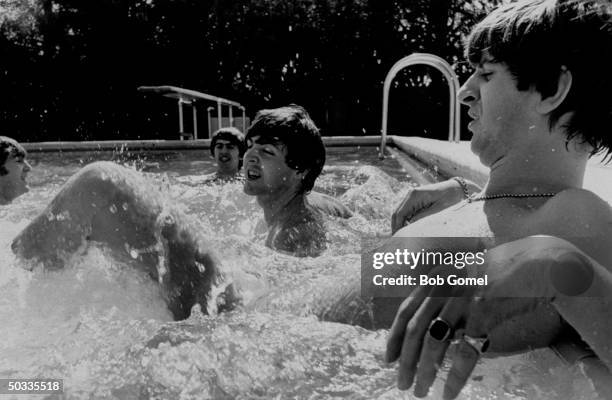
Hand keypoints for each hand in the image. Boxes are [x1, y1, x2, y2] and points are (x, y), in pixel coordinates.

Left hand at [385, 236, 581, 398]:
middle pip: (415, 330)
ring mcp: (463, 299)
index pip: (405, 311)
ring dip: (424, 371)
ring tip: (419, 392)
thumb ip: (445, 300)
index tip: (388, 359)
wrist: (536, 263)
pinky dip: (453, 376)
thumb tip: (430, 334)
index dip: (394, 337)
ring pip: (434, 342)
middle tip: (401, 384)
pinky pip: (464, 352)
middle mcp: (444, 286)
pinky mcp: (483, 312)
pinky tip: (447, 393)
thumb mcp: (464, 280)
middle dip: (405, 360)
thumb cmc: (501, 276)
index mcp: (436, 279)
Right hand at [391, 179, 475, 233]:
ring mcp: (413, 197)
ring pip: (401, 214)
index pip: (399, 214)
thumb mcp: (439, 210)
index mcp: (415, 195)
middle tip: (399, 242)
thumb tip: (408, 228)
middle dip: (397, 228)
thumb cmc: (452, 198)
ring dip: (402, 225)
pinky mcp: (417, 200)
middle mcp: (411, 194)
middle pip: (397, 214)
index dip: (396, 228)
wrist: (459, 189)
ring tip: (405, 238)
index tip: (398, 240)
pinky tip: (411, 231)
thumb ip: (423, 218)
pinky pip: (408, 213)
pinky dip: (407, 222)